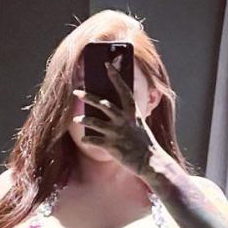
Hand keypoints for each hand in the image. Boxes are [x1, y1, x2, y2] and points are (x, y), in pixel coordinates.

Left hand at [71, 56, 160, 177]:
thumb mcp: (140, 125)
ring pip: (94, 122)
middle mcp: (124, 120)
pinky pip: (93, 140)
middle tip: (76, 92)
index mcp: (133, 113)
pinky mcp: (111, 146)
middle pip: (103, 104)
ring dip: (84, 119)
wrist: (151, 162)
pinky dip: (87, 139)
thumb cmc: (145, 143)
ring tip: (76, 118)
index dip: (115, 77)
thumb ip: (130, 116)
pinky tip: (84, 139)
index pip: (123, 90)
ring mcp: (117, 133)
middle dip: (88, 97)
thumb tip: (117, 109)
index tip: (107, 65)